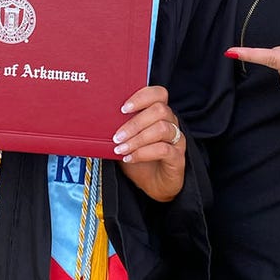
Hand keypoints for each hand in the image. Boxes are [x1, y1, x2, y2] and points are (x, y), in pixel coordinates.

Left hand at [112, 84, 185, 201]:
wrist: (154, 185)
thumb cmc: (141, 159)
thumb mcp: (127, 140)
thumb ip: (120, 128)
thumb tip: (101, 119)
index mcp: (159, 114)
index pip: (158, 94)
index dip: (141, 97)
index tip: (123, 108)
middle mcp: (171, 123)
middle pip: (160, 110)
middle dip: (135, 122)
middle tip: (117, 136)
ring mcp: (177, 140)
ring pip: (161, 128)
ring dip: (137, 138)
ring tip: (121, 148)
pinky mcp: (178, 157)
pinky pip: (164, 149)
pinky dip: (143, 153)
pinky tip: (130, 158)